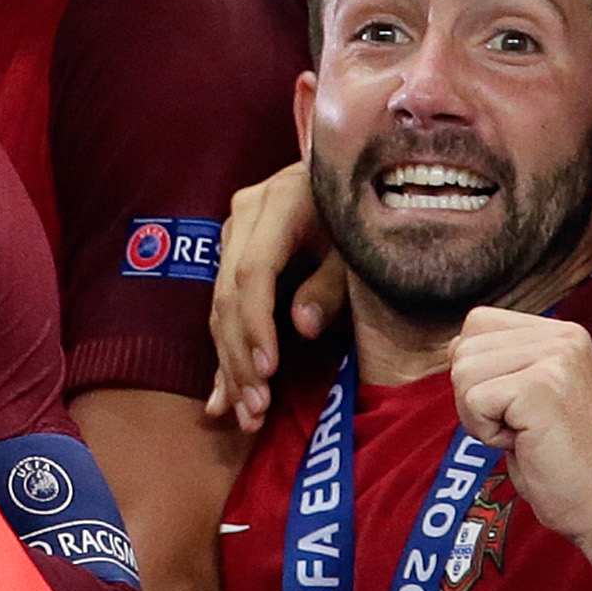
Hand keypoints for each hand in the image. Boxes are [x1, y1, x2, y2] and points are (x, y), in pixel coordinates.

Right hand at [204, 164, 340, 435]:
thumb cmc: (371, 209)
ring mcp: (235, 233)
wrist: (362, 176)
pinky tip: (221, 400)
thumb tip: (303, 326)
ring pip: (220, 308)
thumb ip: (333, 283)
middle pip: (229, 296)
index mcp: (280, 202)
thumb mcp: (360, 243)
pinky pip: (224, 309)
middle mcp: (246, 215)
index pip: (253, 272)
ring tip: (247, 415)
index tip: (268, 370)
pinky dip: (227, 356)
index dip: (257, 324)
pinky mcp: (233, 254)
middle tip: (256, 409)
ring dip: (231, 366)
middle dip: (240, 358)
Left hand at [448, 309, 591, 545]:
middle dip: (474, 396)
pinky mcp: (541, 388)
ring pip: (463, 373)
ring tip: (522, 432)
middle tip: (519, 424)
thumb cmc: (551, 452)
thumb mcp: (523, 390)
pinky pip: (473, 401)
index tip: (514, 403)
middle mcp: (564, 336)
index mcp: (561, 331)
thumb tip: (453, 344)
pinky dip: (486, 432)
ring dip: (479, 416)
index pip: (477, 323)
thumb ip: (495, 358)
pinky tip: (523, 441)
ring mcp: (556, 359)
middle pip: (464, 349)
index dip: (477, 370)